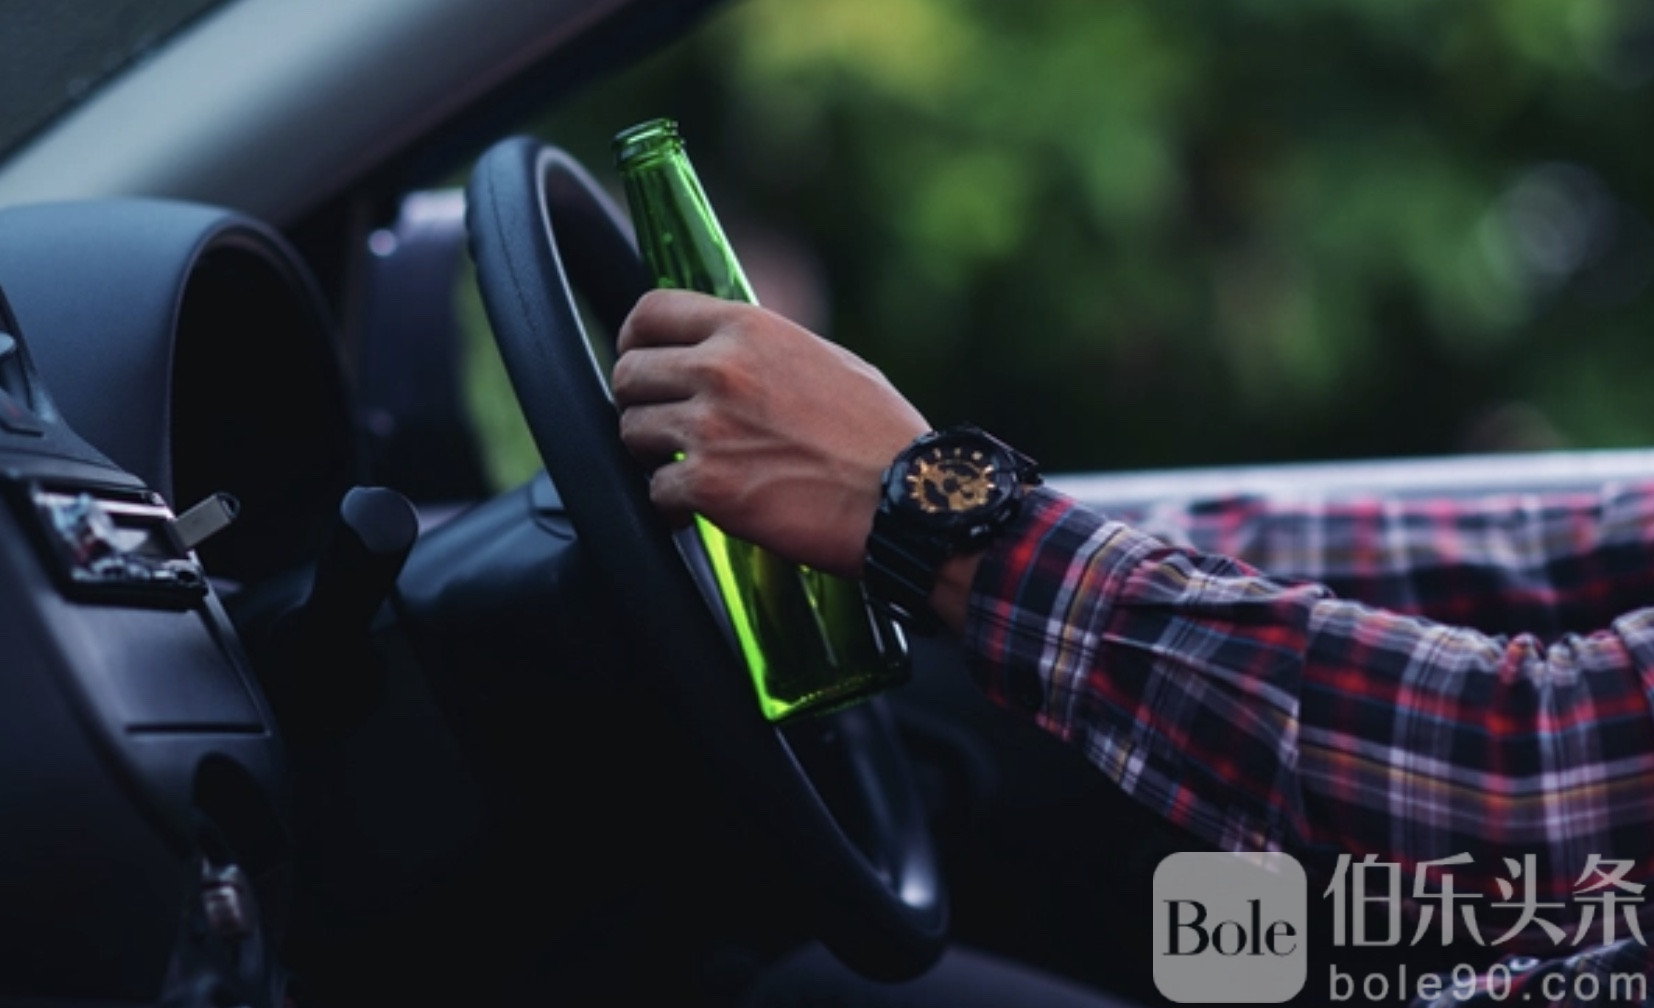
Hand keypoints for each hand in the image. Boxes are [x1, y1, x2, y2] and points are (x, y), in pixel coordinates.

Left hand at [613, 289, 928, 577]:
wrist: (908, 499)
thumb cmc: (881, 436)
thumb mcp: (826, 359)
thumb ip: (767, 350)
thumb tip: (731, 352)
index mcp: (749, 329)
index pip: (652, 310)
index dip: (637, 339)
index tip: (642, 360)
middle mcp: (721, 369)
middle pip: (629, 375)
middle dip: (642, 404)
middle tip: (665, 429)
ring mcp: (709, 428)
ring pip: (632, 433)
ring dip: (655, 456)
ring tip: (690, 470)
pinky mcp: (708, 486)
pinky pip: (656, 491)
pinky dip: (674, 506)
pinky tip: (700, 510)